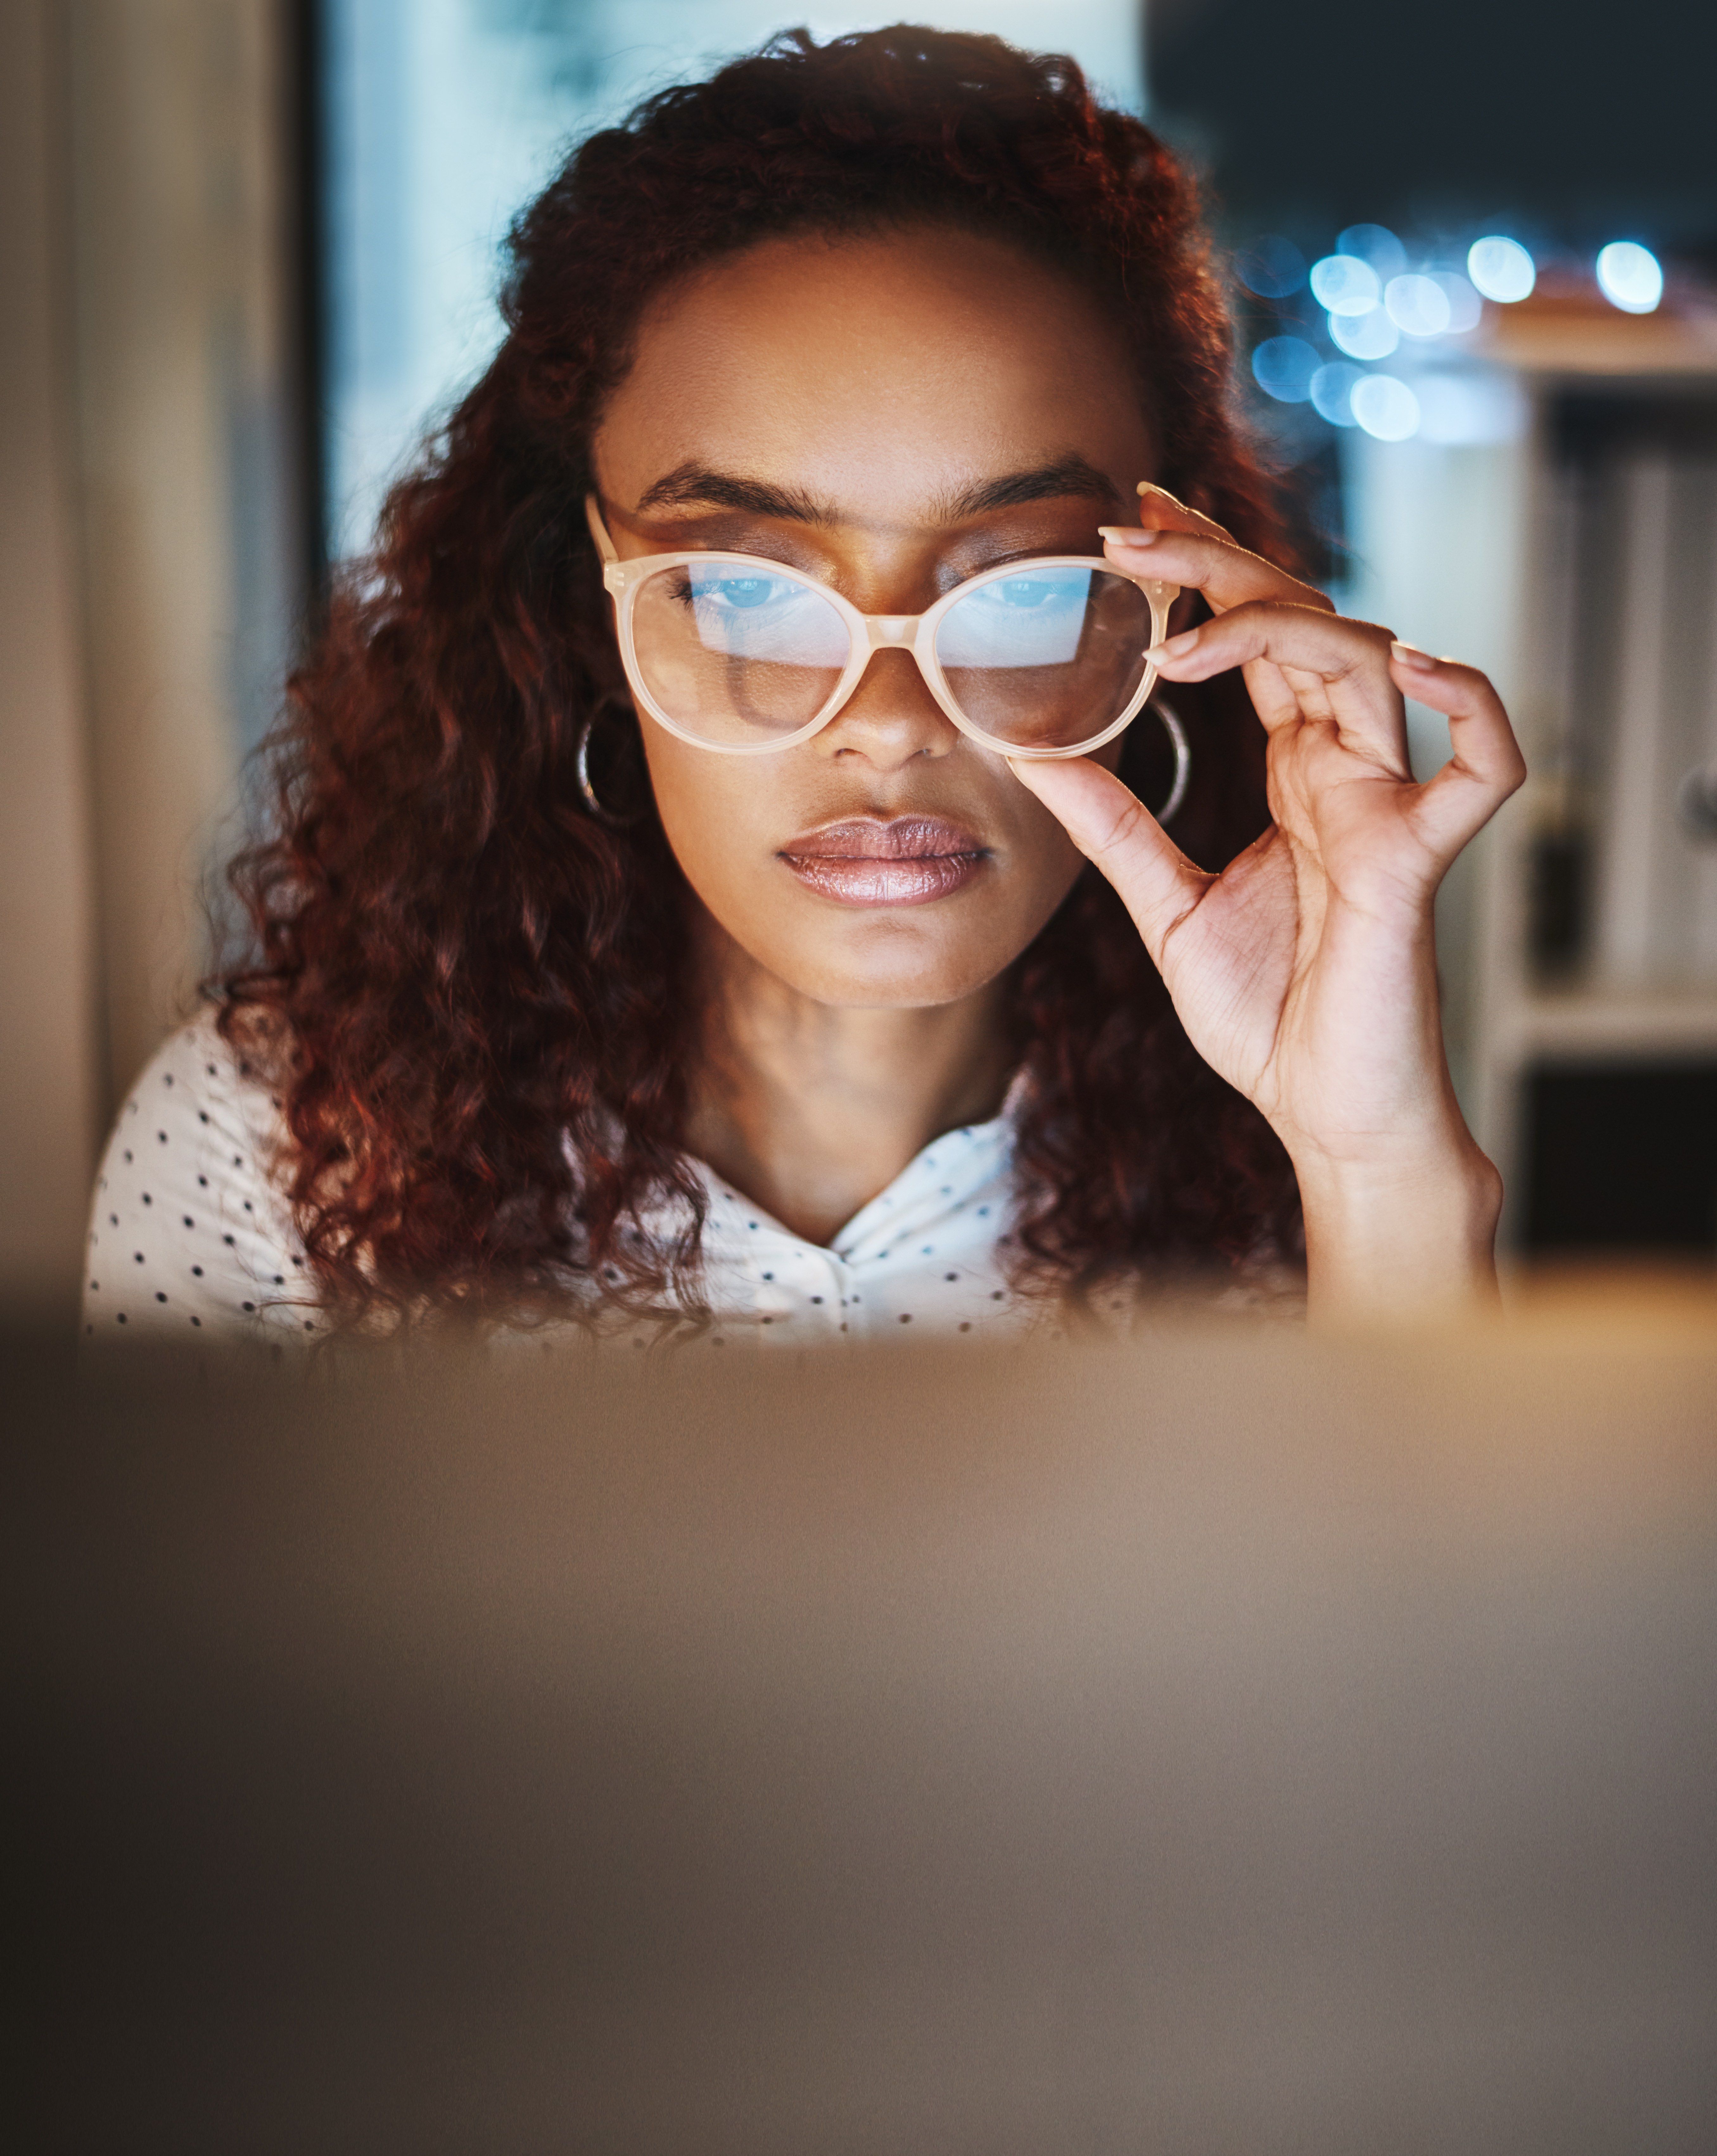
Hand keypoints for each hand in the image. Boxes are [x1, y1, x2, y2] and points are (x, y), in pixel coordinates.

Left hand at [1009, 485, 1525, 1317]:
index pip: (1261, 635)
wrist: (1320, 1109)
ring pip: (1369, 662)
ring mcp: (1388, 807)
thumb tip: (1033, 758)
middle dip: (1222, 565)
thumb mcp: (1163, 906)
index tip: (1135, 519)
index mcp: (1295, 770)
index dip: (1208, 568)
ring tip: (1186, 633)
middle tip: (1132, 531)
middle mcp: (1346, 770)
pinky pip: (1484, 767)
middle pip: (1306, 621)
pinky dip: (1470, 704)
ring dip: (1283, 621)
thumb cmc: (1263, 1013)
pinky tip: (1413, 663)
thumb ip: (1112, 828)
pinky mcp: (1418, 862)